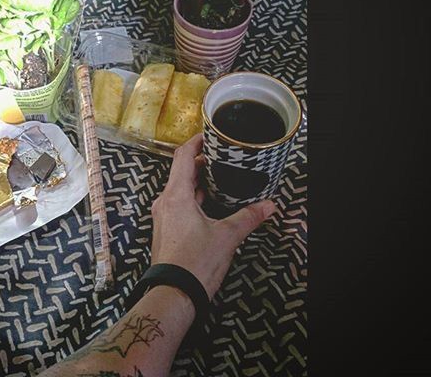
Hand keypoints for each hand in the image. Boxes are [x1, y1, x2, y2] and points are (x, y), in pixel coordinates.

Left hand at [150, 133, 277, 300]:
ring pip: (179, 188)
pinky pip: (177, 203)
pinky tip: (208, 203)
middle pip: (180, 171)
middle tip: (219, 156)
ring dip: (196, 181)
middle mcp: (165, 202)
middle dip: (200, 162)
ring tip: (217, 177)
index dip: (195, 143)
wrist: (173, 294)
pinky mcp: (166, 229)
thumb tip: (268, 206)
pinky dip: (192, 197)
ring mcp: (163, 216)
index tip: (208, 135)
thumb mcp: (226, 237)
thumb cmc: (194, 264)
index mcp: (175, 196)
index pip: (182, 157)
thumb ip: (248, 217)